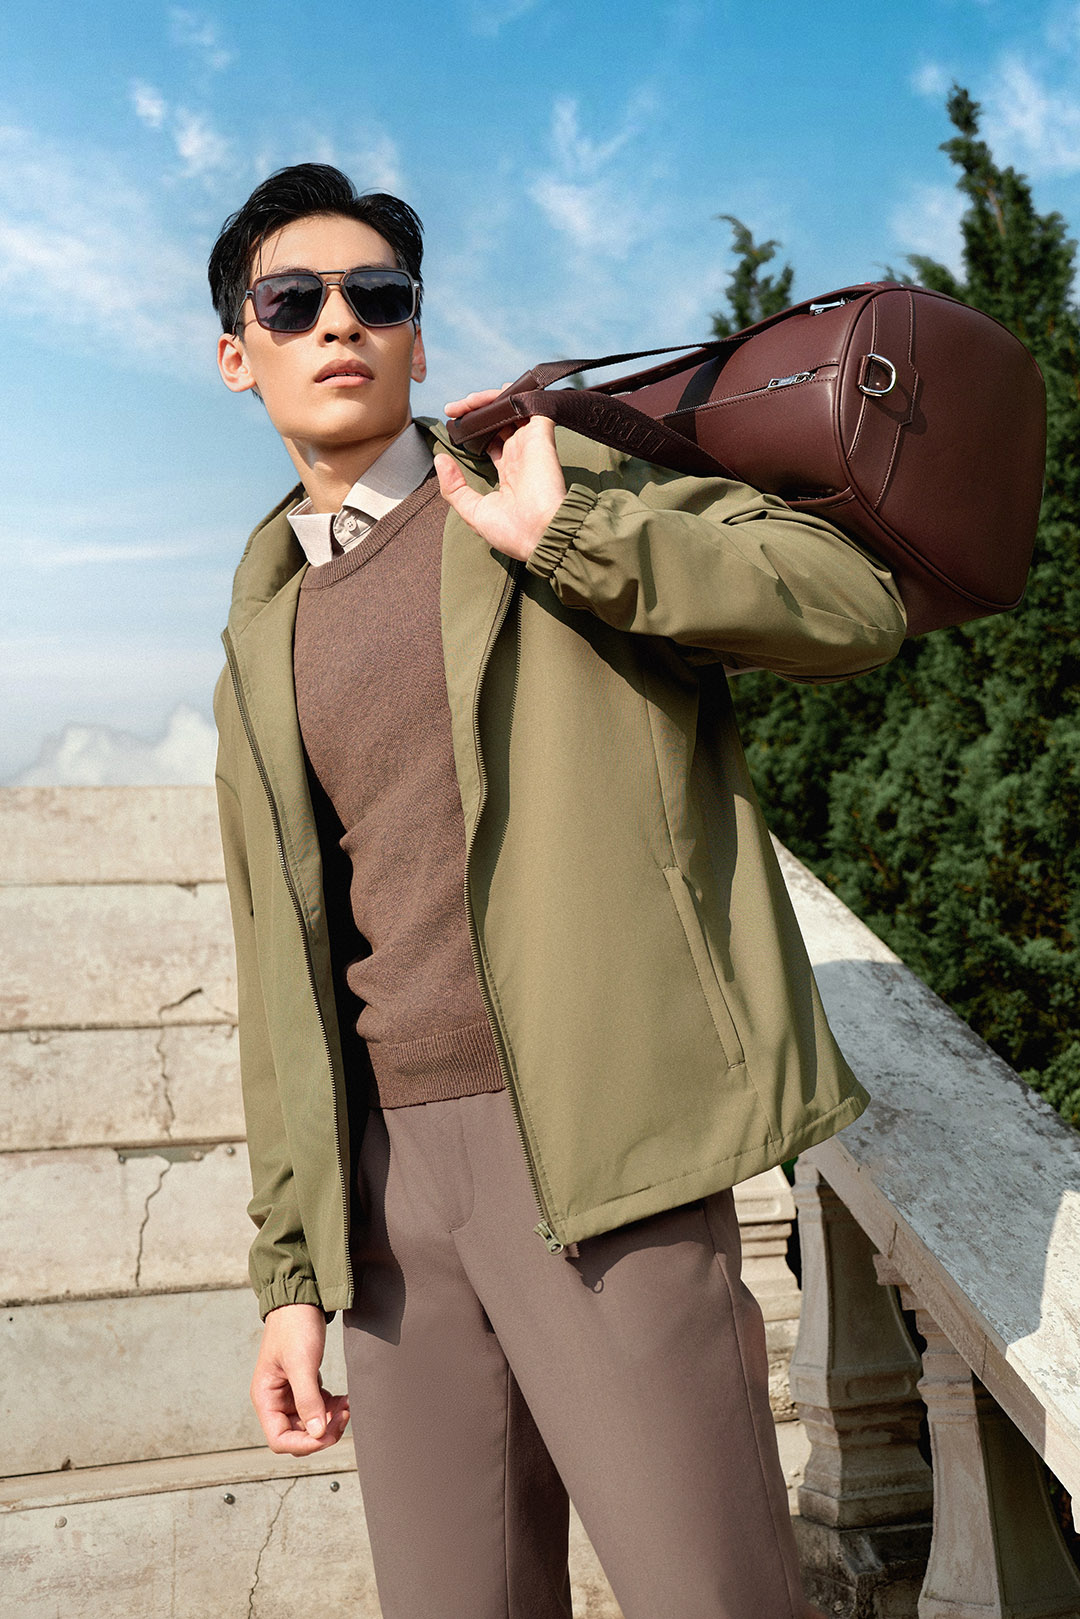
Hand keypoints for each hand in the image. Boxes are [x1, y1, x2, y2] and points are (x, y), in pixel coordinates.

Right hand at [250, 1302, 350, 1455]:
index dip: (304, 1443)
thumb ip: (308, 1399)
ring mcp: (290, 1393)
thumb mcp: (301, 1363)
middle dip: (322, 1431)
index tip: (327, 1434)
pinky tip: (344, 1399)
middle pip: (297, 1434)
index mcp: (265, 1398)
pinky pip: (318, 1407)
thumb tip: (317, 1433)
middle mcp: (275, 1399)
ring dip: (329, 1420)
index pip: (280, 1439)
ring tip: (347, 1405)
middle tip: (344, 1416)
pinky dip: (331, 1407)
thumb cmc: (294, 1326)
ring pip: (310, 1422)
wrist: (301, 1299)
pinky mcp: (304, 1384)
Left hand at [437, 390, 565, 562]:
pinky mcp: (541, 435)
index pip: (491, 440)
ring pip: (512, 407)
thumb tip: (439, 459)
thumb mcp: (473, 512)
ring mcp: (531, 443)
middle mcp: (520, 454)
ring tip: (466, 402)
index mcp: (509, 472)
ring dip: (489, 398)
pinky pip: (531, 404)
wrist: (542, 535)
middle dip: (476, 410)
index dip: (474, 429)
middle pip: (499, 420)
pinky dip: (515, 394)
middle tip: (453, 409)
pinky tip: (493, 394)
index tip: (454, 423)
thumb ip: (454, 487)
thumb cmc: (512, 532)